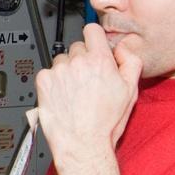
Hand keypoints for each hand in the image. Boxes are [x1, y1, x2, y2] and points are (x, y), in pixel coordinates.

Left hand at [35, 24, 142, 165]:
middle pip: (77, 47)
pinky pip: (47, 73)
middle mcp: (78, 62)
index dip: (94, 38)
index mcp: (99, 60)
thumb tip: (123, 48)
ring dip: (67, 71)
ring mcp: (59, 71)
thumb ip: (131, 62)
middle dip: (82, 60)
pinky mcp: (44, 81)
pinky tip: (63, 96)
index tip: (93, 46)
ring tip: (74, 91)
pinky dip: (53, 82)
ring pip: (61, 60)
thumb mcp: (130, 91)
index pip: (92, 30)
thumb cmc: (105, 123)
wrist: (83, 144)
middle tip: (87, 80)